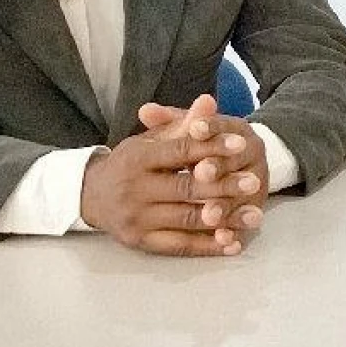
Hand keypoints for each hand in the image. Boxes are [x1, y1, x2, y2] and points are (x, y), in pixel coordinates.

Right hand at [139, 97, 268, 239]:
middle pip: (185, 189)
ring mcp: (136, 220)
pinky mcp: (140, 243)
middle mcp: (134, 191)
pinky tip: (233, 243)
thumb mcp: (152, 139)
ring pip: (187, 220)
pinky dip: (208, 246)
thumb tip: (208, 100)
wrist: (91, 196)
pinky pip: (180, 246)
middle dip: (223, 186)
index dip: (212, 147)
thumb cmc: (131, 162)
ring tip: (254, 215)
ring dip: (224, 220)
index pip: (180, 152)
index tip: (242, 144)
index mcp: (137, 159)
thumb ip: (183, 124)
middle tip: (254, 181)